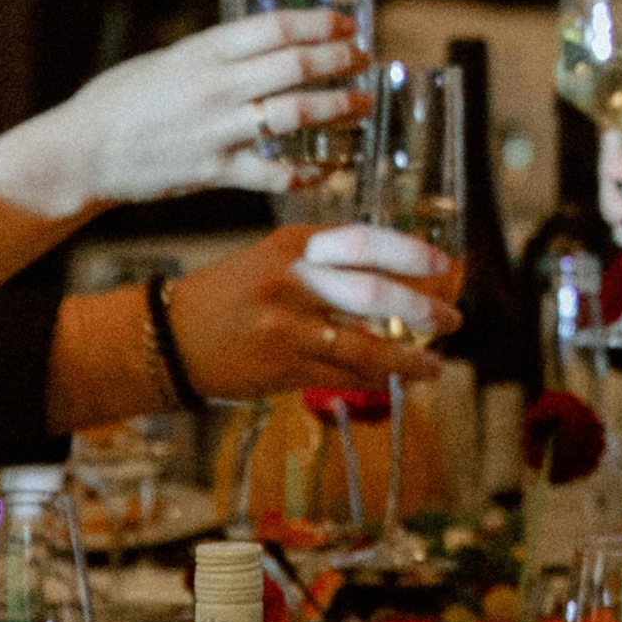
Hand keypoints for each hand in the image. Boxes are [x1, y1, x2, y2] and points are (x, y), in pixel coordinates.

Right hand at [0, 3, 372, 222]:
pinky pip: (270, 173)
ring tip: (360, 106)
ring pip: (292, 115)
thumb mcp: (165, 60)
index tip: (346, 25)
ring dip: (334, 109)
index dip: (319, 24)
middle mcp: (214, 86)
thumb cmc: (119, 100)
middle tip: (364, 60)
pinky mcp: (213, 171)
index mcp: (202, 51)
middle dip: (337, 61)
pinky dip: (303, 171)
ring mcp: (216, 130)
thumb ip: (211, 54)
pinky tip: (326, 169)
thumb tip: (260, 45)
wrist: (82, 152)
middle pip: (293, 66)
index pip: (275, 28)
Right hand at [164, 226, 448, 396]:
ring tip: (436, 364)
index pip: (363, 241)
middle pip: (372, 292)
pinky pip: (342, 376)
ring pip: (363, 344)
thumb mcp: (271, 259)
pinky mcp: (280, 367)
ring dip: (408, 356)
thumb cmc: (227, 296)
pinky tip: (401, 380)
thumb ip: (323, 262)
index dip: (408, 252)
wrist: (168, 338)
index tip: (443, 264)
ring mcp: (285, 327)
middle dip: (421, 307)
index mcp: (291, 245)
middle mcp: (291, 280)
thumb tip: (392, 276)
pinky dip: (377, 379)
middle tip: (453, 317)